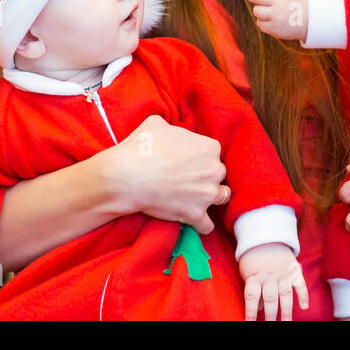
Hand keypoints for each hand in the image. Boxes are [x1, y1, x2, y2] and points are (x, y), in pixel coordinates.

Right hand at [101, 115, 227, 234]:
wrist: (127, 176)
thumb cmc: (141, 147)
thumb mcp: (157, 124)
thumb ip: (174, 129)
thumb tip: (172, 133)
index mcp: (209, 147)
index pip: (213, 154)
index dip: (200, 158)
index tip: (187, 163)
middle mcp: (214, 170)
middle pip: (219, 175)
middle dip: (207, 177)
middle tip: (188, 180)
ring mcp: (207, 194)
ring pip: (221, 197)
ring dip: (209, 198)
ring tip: (194, 199)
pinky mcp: (196, 214)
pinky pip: (208, 225)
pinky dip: (201, 223)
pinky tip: (191, 219)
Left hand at [238, 243, 308, 320]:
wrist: (266, 239)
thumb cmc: (254, 261)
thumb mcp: (248, 274)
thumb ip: (254, 291)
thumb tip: (259, 309)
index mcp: (254, 277)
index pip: (251, 296)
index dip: (250, 311)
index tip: (250, 323)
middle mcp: (269, 276)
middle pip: (270, 298)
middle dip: (271, 315)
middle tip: (270, 325)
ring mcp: (282, 274)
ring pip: (285, 294)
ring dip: (286, 310)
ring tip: (287, 323)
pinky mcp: (293, 271)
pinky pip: (299, 283)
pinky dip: (303, 295)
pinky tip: (304, 307)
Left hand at [245, 0, 308, 41]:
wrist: (312, 21)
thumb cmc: (296, 1)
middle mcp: (281, 0)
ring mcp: (278, 15)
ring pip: (256, 11)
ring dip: (260, 11)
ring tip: (270, 12)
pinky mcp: (275, 28)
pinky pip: (259, 23)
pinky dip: (264, 22)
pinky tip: (273, 21)